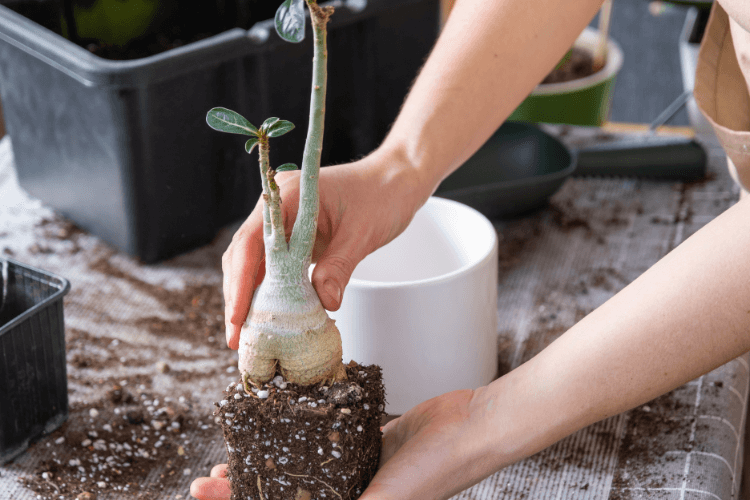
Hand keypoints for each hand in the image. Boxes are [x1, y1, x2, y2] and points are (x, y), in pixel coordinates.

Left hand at [190, 389, 501, 499]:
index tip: (204, 491)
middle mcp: (348, 496)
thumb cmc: (432, 473)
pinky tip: (277, 419)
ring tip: (234, 452)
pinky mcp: (366, 441)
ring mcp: (354, 468)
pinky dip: (297, 433)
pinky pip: (324, 439)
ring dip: (264, 461)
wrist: (469, 429)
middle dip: (242, 489)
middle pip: (282, 496)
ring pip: (298, 469)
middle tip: (207, 476)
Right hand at [222, 151, 428, 348]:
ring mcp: (284, 221)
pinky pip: (274, 265)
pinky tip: (268, 316)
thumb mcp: (361, 234)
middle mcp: (279, 207)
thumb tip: (325, 304)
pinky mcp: (294, 236)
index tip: (237, 315)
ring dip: (250, 297)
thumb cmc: (381, 197)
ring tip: (245, 334)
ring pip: (254, 262)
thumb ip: (339, 268)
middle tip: (235, 336)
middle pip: (244, 254)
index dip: (241, 281)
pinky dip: (269, 290)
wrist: (395, 181)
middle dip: (238, 296)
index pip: (252, 241)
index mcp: (290, 196)